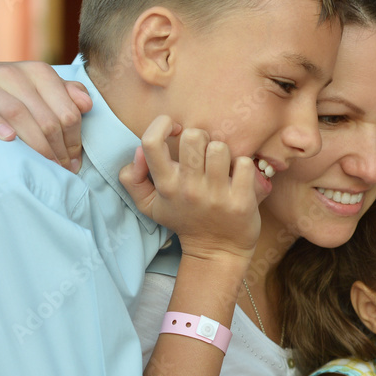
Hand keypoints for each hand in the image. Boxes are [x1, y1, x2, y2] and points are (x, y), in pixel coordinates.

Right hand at [0, 61, 90, 171]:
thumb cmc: (19, 91)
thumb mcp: (46, 89)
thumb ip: (69, 95)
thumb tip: (86, 105)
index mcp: (41, 73)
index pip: (68, 113)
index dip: (74, 141)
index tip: (75, 160)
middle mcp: (17, 74)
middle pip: (48, 120)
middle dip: (59, 150)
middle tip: (63, 167)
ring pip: (21, 116)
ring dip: (38, 146)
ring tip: (48, 163)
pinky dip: (0, 125)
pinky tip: (10, 139)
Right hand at [120, 115, 261, 262]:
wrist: (217, 251)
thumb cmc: (184, 220)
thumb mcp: (149, 205)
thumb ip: (132, 178)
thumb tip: (138, 152)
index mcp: (165, 185)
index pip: (150, 142)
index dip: (162, 124)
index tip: (176, 130)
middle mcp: (189, 189)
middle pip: (193, 137)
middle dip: (200, 136)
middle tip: (204, 150)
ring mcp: (216, 195)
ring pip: (219, 148)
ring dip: (223, 151)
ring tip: (221, 164)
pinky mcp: (241, 201)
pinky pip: (244, 164)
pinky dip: (243, 166)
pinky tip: (238, 176)